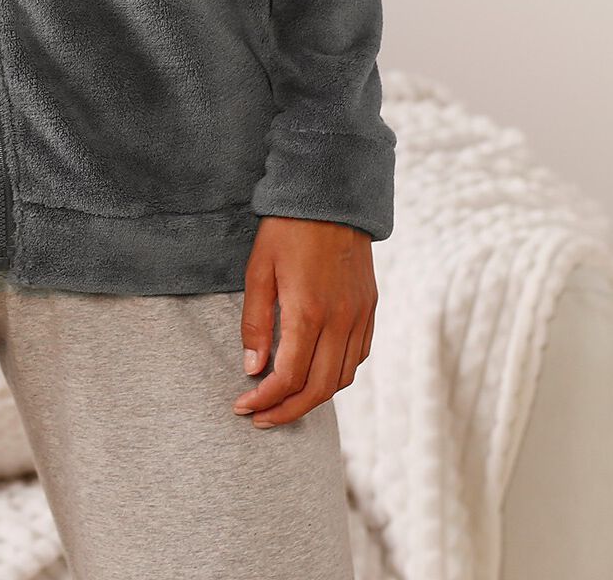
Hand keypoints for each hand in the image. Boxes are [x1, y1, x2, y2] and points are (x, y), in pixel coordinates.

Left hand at [232, 215, 376, 428]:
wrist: (331, 195)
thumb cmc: (287, 230)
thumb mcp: (259, 270)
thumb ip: (256, 323)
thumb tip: (253, 369)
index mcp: (308, 311)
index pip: (288, 377)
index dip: (264, 400)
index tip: (243, 406)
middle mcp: (340, 320)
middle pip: (318, 389)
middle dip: (287, 411)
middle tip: (261, 418)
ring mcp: (359, 315)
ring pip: (342, 378)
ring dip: (313, 398)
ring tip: (285, 400)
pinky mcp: (370, 307)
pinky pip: (358, 356)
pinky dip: (337, 374)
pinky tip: (315, 372)